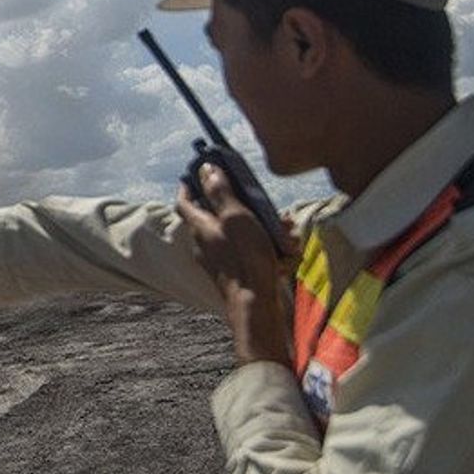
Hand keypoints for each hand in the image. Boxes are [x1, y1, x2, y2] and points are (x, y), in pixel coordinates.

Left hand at [175, 163, 294, 366]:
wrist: (256, 304)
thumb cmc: (245, 258)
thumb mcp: (235, 217)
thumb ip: (220, 193)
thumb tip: (205, 169)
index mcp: (200, 227)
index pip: (185, 201)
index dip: (189, 185)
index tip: (196, 174)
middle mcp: (206, 243)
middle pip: (219, 216)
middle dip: (244, 207)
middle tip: (265, 204)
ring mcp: (221, 259)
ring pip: (241, 233)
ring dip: (264, 228)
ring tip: (286, 230)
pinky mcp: (237, 272)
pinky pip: (252, 252)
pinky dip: (268, 247)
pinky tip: (288, 251)